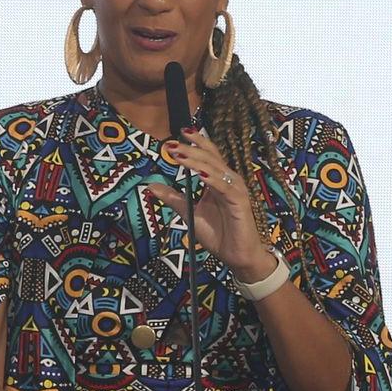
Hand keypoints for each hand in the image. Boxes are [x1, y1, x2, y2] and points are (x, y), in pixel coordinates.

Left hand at [146, 128, 276, 280]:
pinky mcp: (240, 202)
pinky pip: (225, 187)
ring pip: (216, 169)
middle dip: (190, 149)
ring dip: (197, 160)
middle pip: (210, 157)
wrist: (236, 256)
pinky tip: (200, 174)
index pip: (208, 155)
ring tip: (179, 155)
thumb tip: (151, 185)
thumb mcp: (190, 213)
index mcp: (217, 180)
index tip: (177, 134)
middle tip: (170, 145)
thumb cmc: (218, 234)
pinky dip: (212, 179)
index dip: (195, 143)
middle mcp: (228, 180)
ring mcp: (235, 189)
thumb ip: (173, 198)